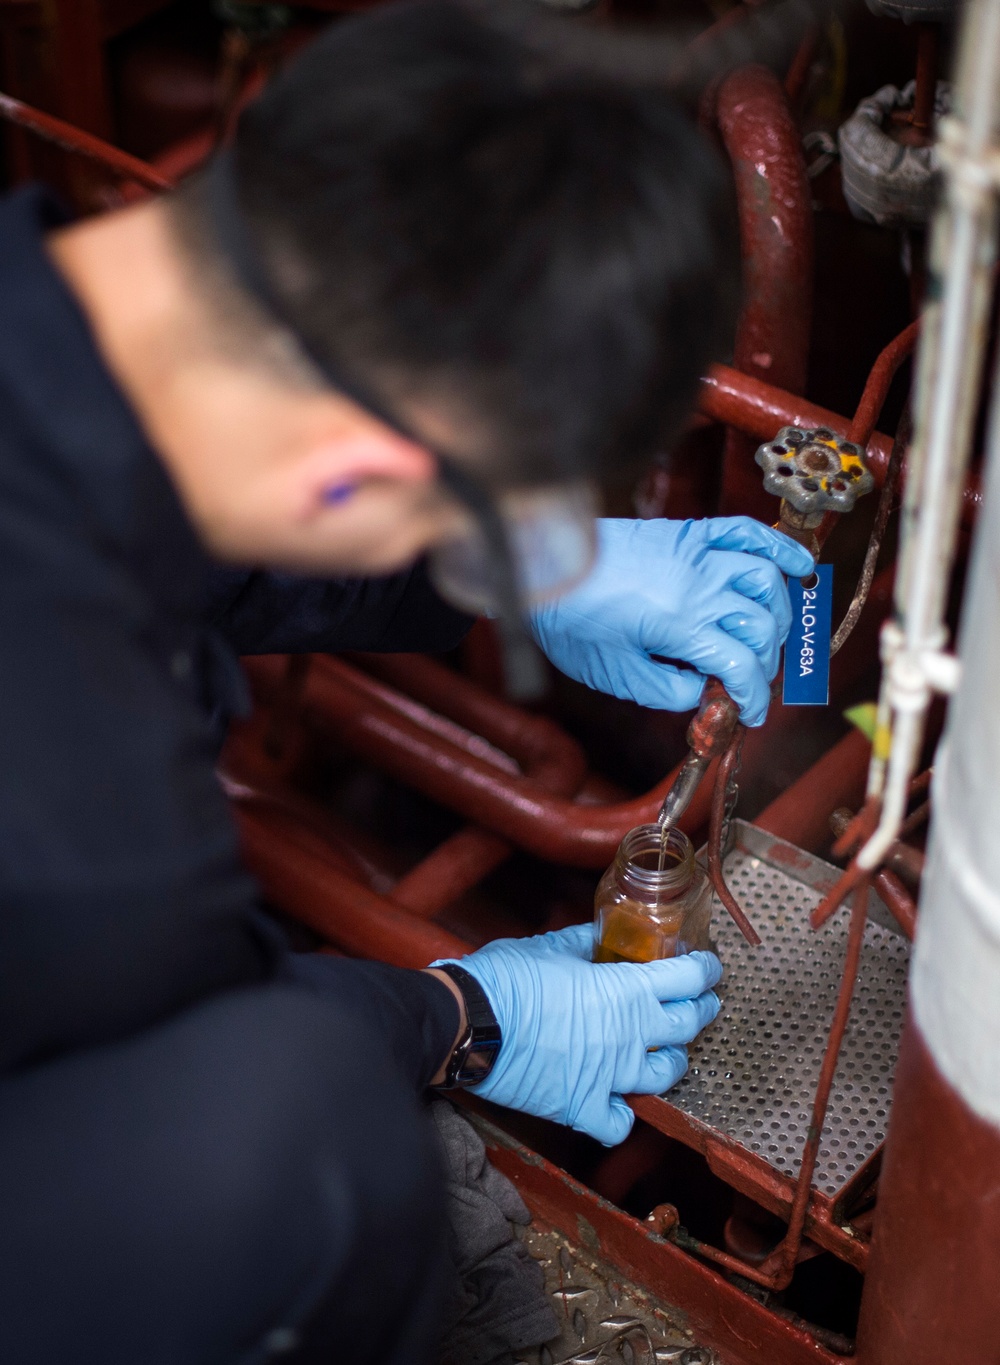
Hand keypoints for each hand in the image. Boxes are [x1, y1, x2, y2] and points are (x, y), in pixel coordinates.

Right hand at [435, 925, 721, 1145]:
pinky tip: (619, 1101)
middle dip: (701, 1009)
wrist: (468, 1023)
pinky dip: (623, 1113)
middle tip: (701, 1002)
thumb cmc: (506, 979)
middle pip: (689, 1024)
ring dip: (672, 1060)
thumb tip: (598, 935)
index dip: (705, 970)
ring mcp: (611, 1076)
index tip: (708, 967)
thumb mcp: (548, 946)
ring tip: (665, 1051)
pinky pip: (619, 1123)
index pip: (689, 978)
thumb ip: (583, 943)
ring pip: (667, 1075)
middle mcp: (630, 1034)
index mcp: (626, 989)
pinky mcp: (583, 1107)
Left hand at [529, 517, 814, 725]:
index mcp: (680, 624)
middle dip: (765, 661)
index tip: (750, 714)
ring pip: (766, 581)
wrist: (542, 565)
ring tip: (767, 636)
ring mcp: (698, 553)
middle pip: (763, 626)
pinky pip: (747, 531)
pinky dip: (779, 548)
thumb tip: (704, 692)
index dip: (754, 698)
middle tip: (747, 678)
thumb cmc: (571, 619)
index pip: (743, 666)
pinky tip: (797, 568)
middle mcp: (699, 585)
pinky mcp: (690, 532)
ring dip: (777, 613)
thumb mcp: (617, 674)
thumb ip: (669, 690)